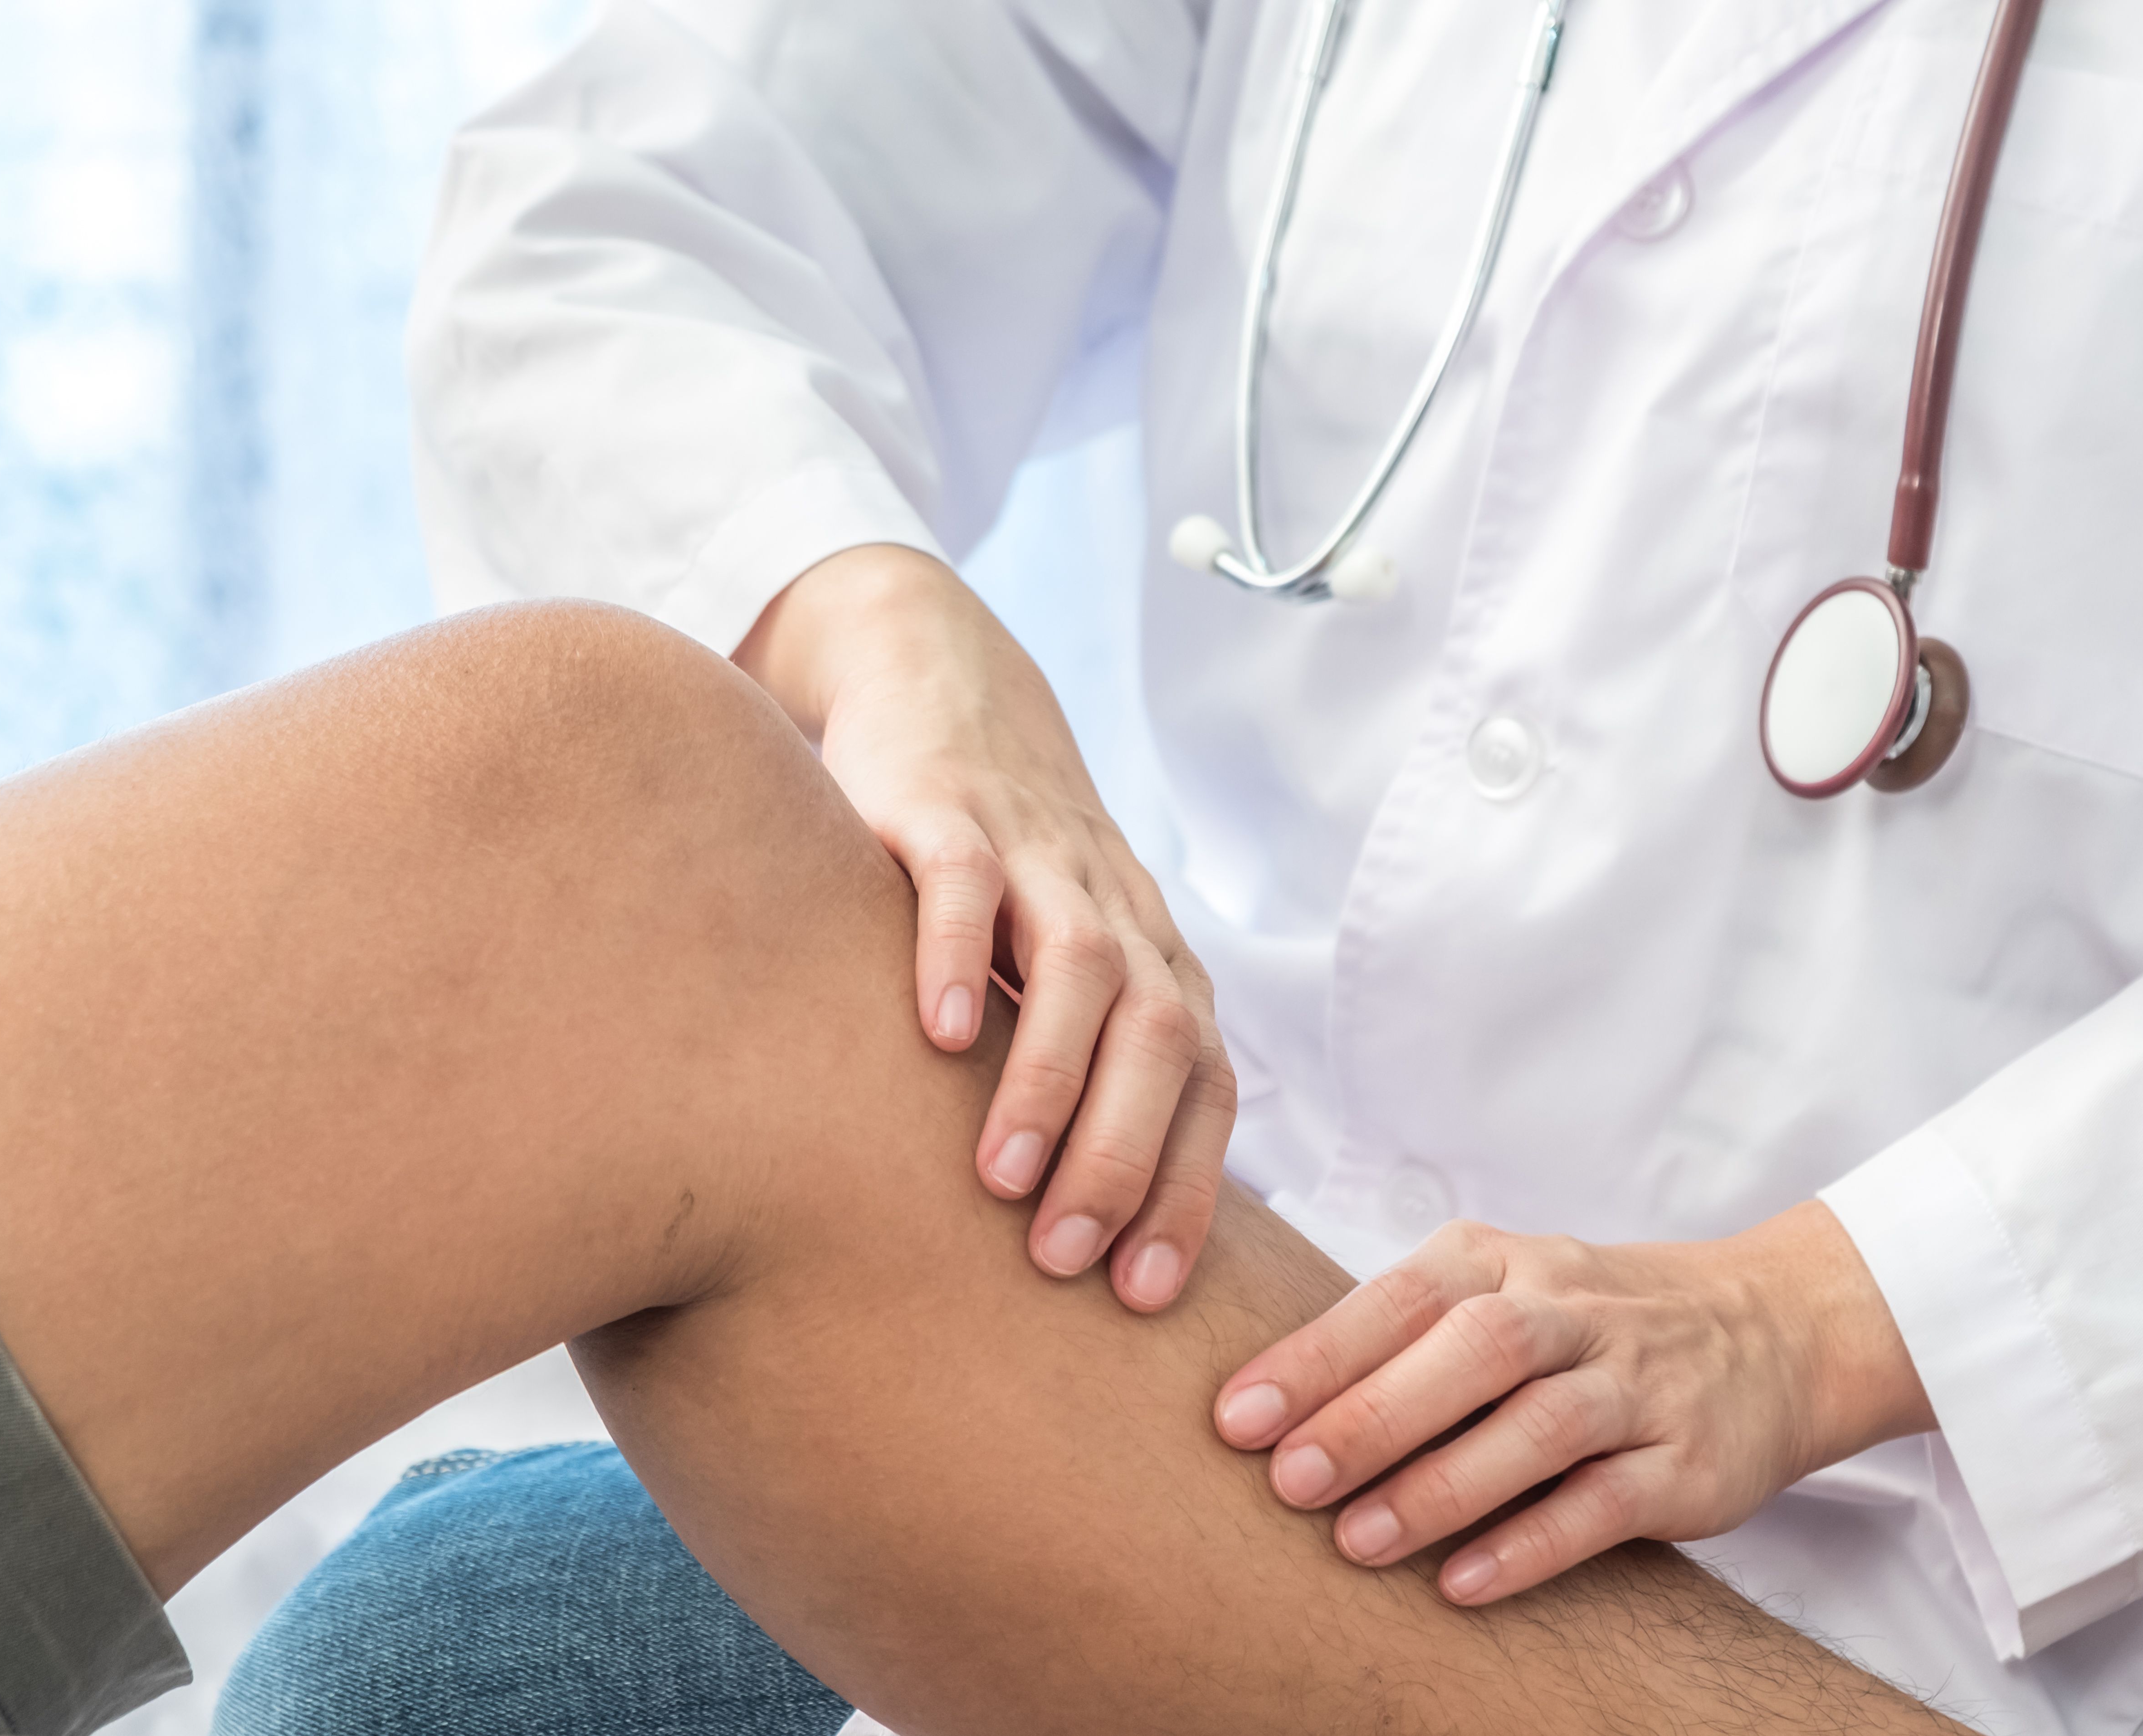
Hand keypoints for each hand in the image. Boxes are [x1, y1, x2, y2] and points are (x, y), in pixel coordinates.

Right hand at [735, 544, 1236, 1309]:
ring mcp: (1036, 853)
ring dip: (1051, 1079)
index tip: (1145, 1295)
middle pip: (1160, 1037)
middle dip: (1124, 1156)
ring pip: (1080, 967)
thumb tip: (1088, 1228)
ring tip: (1003, 1178)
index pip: (1204, 1083)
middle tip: (1068, 1260)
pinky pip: (968, 879)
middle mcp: (1114, 909)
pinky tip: (938, 1035)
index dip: (1185, 1187)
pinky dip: (961, 954)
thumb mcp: (1057, 963)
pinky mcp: (946, 808)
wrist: (939, 678)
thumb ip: (1078, 1066)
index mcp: (1154, 957)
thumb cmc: (1001, 867)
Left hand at [1211, 1202, 1932, 1603]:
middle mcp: (1574, 1309)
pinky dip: (1530, 1542)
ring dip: (1442, 1485)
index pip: (1403, 1295)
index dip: (1321, 1352)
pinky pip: (1605, 1503)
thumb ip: (1401, 1336)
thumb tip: (1269, 1404)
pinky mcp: (1689, 1462)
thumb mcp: (1501, 1290)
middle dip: (1374, 1415)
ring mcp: (1638, 1383)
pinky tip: (1462, 1581)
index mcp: (1505, 1260)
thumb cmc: (1588, 1323)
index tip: (1239, 1415)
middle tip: (1287, 1480)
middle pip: (1473, 1349)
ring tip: (1356, 1540)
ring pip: (1539, 1425)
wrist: (1771, 1328)